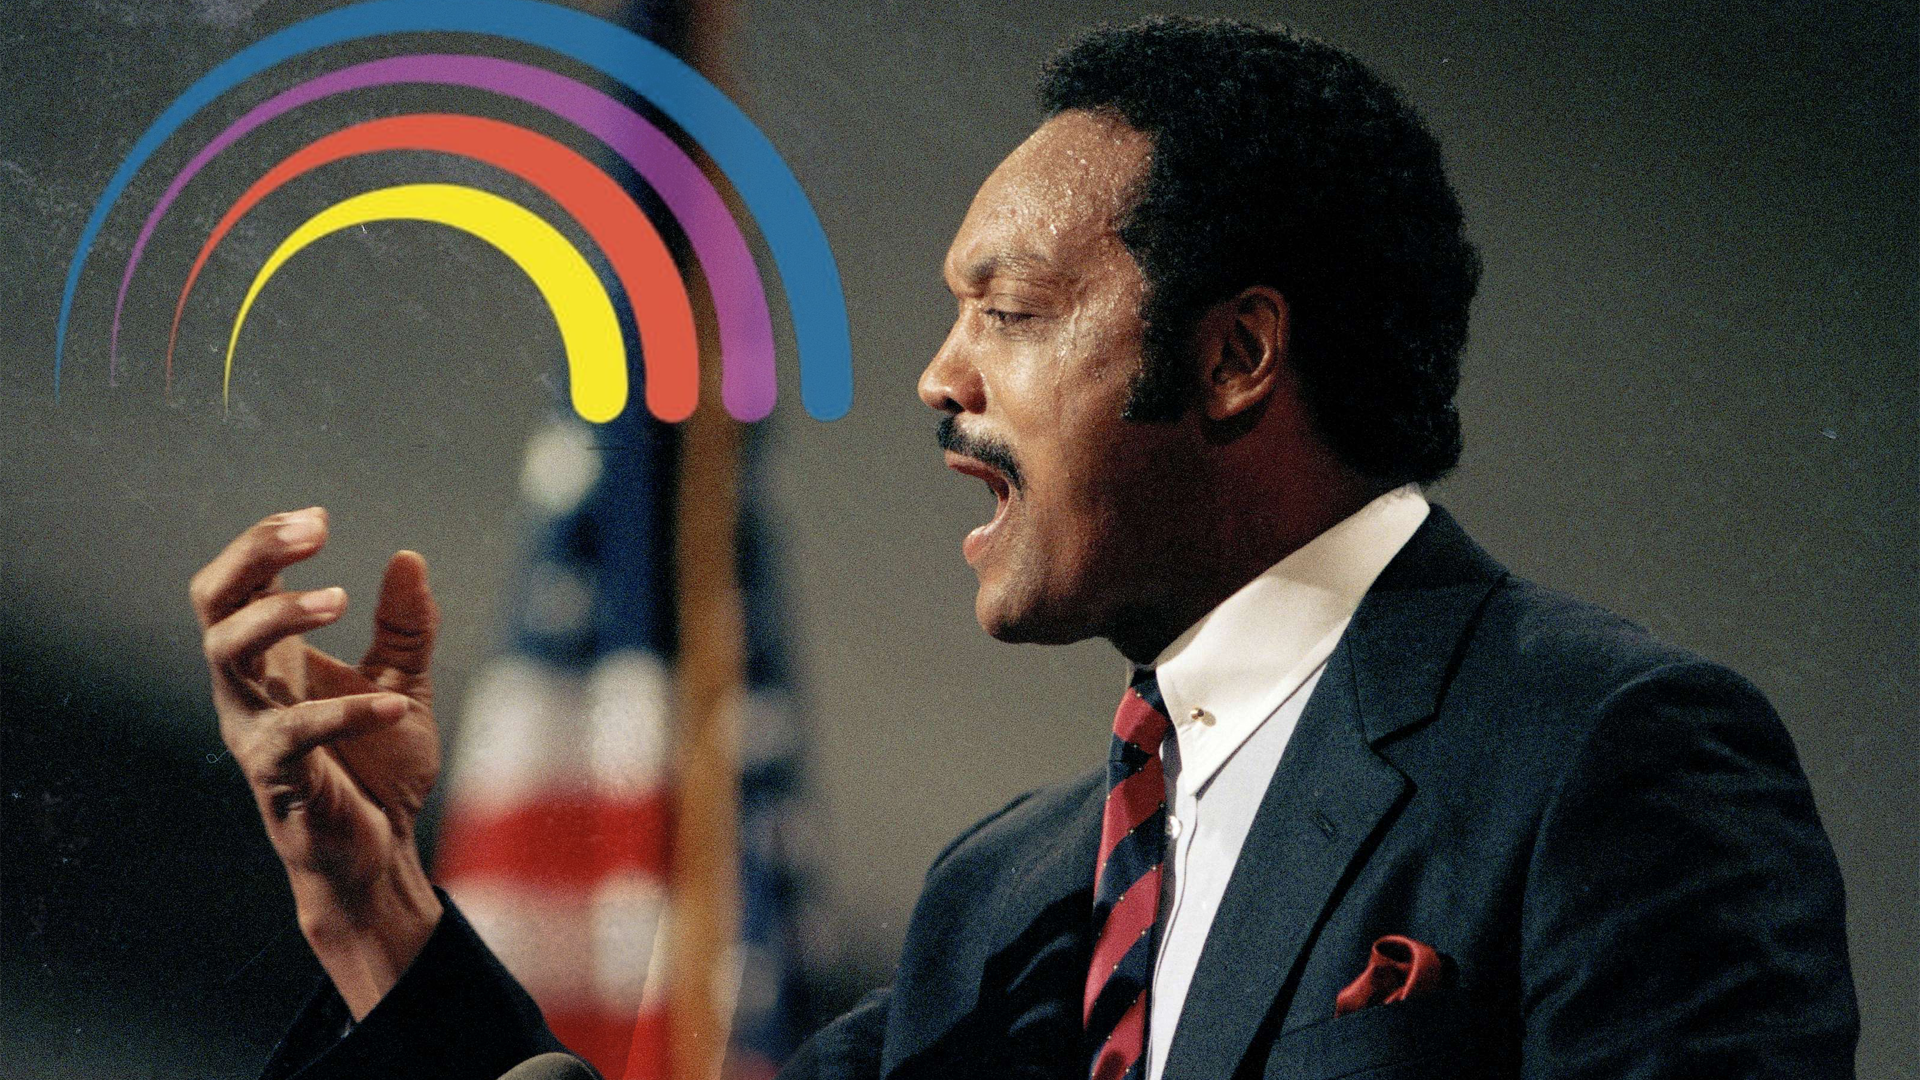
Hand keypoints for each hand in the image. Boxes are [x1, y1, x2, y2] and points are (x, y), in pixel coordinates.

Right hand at [191, 506, 443, 1015]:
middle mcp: (250, 687)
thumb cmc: (378, 770)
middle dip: (253, 554)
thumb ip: (405, 626)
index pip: (240, 581)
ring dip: (280, 614)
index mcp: (275, 660)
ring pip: (225, 651)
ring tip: (341, 599)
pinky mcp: (276, 777)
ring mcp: (254, 730)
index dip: (266, 541)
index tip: (319, 518)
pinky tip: (398, 704)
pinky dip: (348, 712)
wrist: (380, 854)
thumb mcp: (404, 681)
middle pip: (212, 600)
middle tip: (313, 531)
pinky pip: (294, 733)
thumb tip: (408, 557)